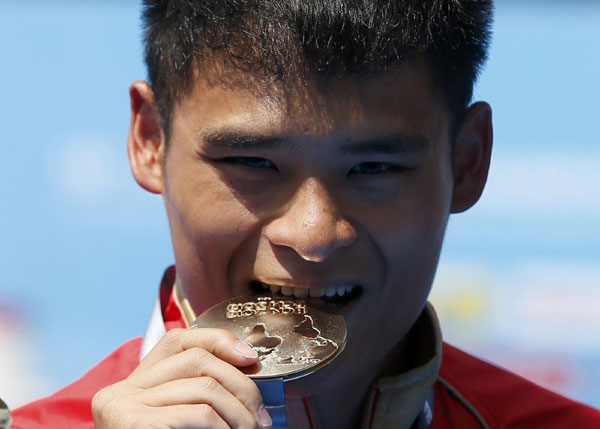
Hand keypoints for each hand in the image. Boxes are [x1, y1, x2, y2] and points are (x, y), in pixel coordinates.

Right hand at [92, 328, 271, 427]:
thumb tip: (249, 372)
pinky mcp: (131, 423)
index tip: (250, 358)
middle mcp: (123, 388)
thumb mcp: (179, 418)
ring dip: (239, 413)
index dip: (219, 341)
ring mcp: (123, 405)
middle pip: (198, 360)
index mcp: (136, 382)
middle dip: (241, 386)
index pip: (180, 339)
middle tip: (260, 417)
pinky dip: (222, 428)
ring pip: (204, 388)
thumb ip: (200, 394)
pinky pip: (197, 414)